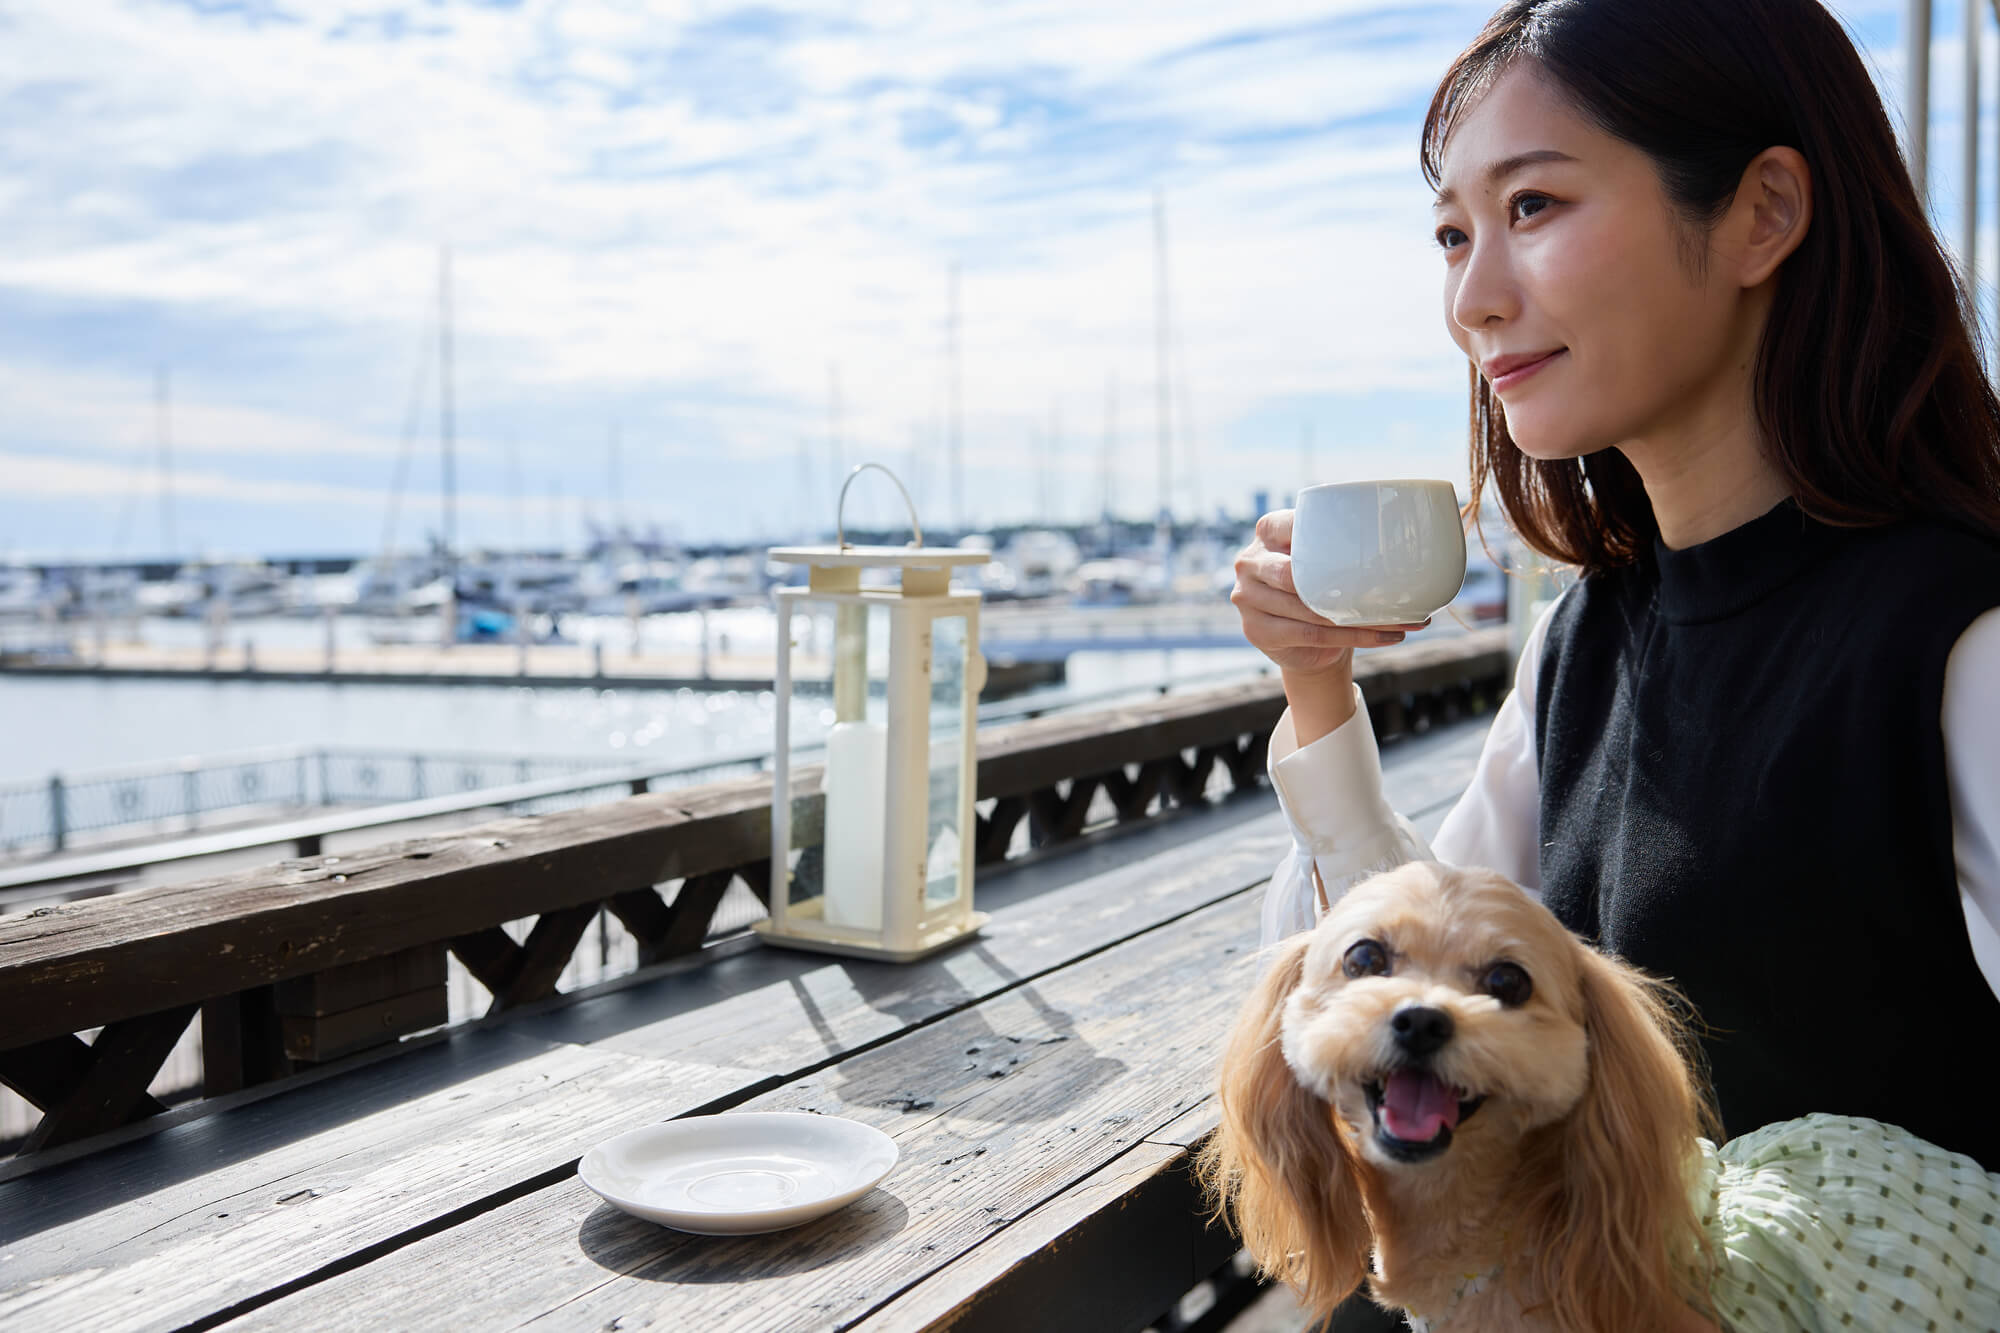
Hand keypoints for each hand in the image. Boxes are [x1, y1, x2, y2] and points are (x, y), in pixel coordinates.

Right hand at [1230, 510, 1429, 676]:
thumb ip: (1343, 541)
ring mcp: (1247, 599)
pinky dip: (1353, 636)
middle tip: (1393, 591)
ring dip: (1359, 617)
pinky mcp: (1257, 631)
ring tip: (1403, 620)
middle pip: (1294, 574)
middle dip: (1344, 585)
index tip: (1362, 538)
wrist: (1303, 638)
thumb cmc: (1320, 584)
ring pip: (1308, 609)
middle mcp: (1250, 563)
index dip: (1317, 531)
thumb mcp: (1325, 555)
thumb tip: (1409, 532)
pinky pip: (1311, 634)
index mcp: (1267, 532)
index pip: (1288, 525)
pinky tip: (1386, 637)